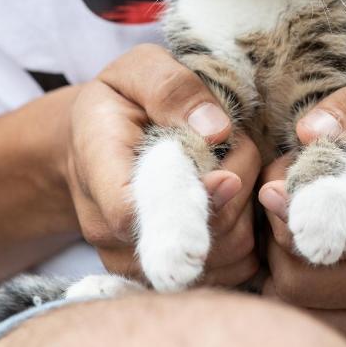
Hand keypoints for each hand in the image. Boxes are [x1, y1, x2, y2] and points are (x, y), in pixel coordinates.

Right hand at [66, 44, 259, 286]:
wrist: (96, 143)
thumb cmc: (122, 99)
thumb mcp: (139, 69)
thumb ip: (171, 89)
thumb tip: (216, 130)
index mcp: (97, 170)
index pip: (132, 213)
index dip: (189, 200)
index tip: (228, 172)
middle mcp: (110, 232)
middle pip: (194, 240)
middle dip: (234, 186)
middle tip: (236, 142)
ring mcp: (138, 262)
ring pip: (224, 256)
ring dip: (247, 207)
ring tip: (232, 163)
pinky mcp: (171, 277)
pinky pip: (234, 269)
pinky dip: (249, 231)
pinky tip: (236, 195)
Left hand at [258, 64, 345, 343]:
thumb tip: (310, 133)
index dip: (308, 203)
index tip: (272, 188)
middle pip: (320, 254)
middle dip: (280, 221)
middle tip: (278, 193)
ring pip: (301, 288)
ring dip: (277, 253)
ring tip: (288, 219)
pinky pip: (308, 318)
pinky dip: (287, 287)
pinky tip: (297, 254)